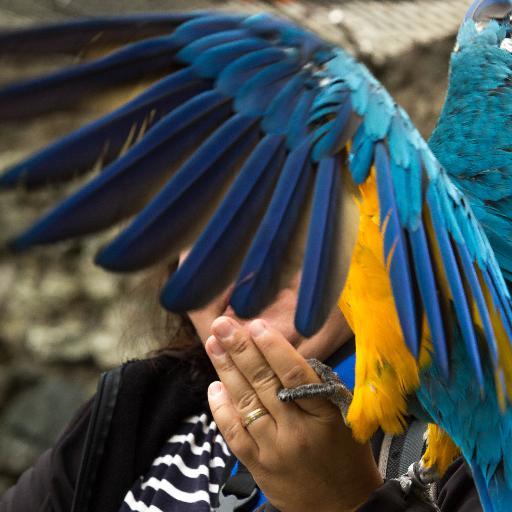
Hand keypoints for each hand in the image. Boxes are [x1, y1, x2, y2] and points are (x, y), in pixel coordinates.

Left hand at [205, 316, 382, 511]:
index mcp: (324, 415)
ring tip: (213, 343)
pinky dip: (221, 409)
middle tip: (222, 324)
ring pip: (245, 403)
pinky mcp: (257, 465)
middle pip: (263, 384)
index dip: (273, 348)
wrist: (342, 508)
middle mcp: (296, 431)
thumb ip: (316, 386)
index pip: (294, 375)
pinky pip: (234, 433)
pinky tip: (213, 386)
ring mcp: (273, 449)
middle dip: (240, 350)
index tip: (255, 325)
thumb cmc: (346, 454)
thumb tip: (281, 355)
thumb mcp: (343, 415)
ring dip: (226, 371)